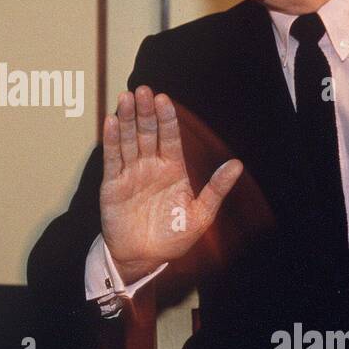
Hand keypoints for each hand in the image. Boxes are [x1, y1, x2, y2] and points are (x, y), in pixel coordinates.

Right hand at [100, 86, 243, 283]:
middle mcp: (150, 166)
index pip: (170, 137)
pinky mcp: (112, 184)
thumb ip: (216, 189)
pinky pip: (112, 158)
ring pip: (128, 140)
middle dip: (145, 112)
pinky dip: (111, 140)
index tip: (164, 99)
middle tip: (143, 90)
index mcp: (172, 170)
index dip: (167, 118)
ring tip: (126, 97)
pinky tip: (111, 121)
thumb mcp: (201, 214)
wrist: (144, 259)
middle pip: (147, 133)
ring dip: (127, 118)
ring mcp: (130, 173)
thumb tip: (237, 165)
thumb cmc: (172, 238)